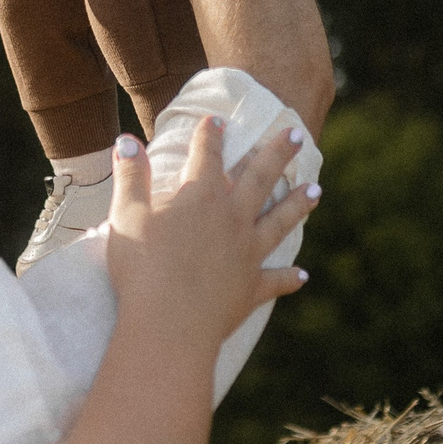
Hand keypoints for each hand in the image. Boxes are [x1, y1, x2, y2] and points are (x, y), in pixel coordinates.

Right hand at [103, 118, 316, 355]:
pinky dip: (289, 277)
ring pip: (279, 222)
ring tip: (316, 191)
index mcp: (202, 196)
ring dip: (297, 205)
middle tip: (296, 132)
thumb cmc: (143, 266)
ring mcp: (247, 253)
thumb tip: (126, 141)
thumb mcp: (127, 214)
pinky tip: (302, 275)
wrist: (169, 323)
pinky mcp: (251, 287)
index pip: (207, 155)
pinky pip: (275, 280)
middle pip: (260, 177)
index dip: (210, 135)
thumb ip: (131, 176)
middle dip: (277, 152)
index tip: (216, 120)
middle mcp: (233, 218)